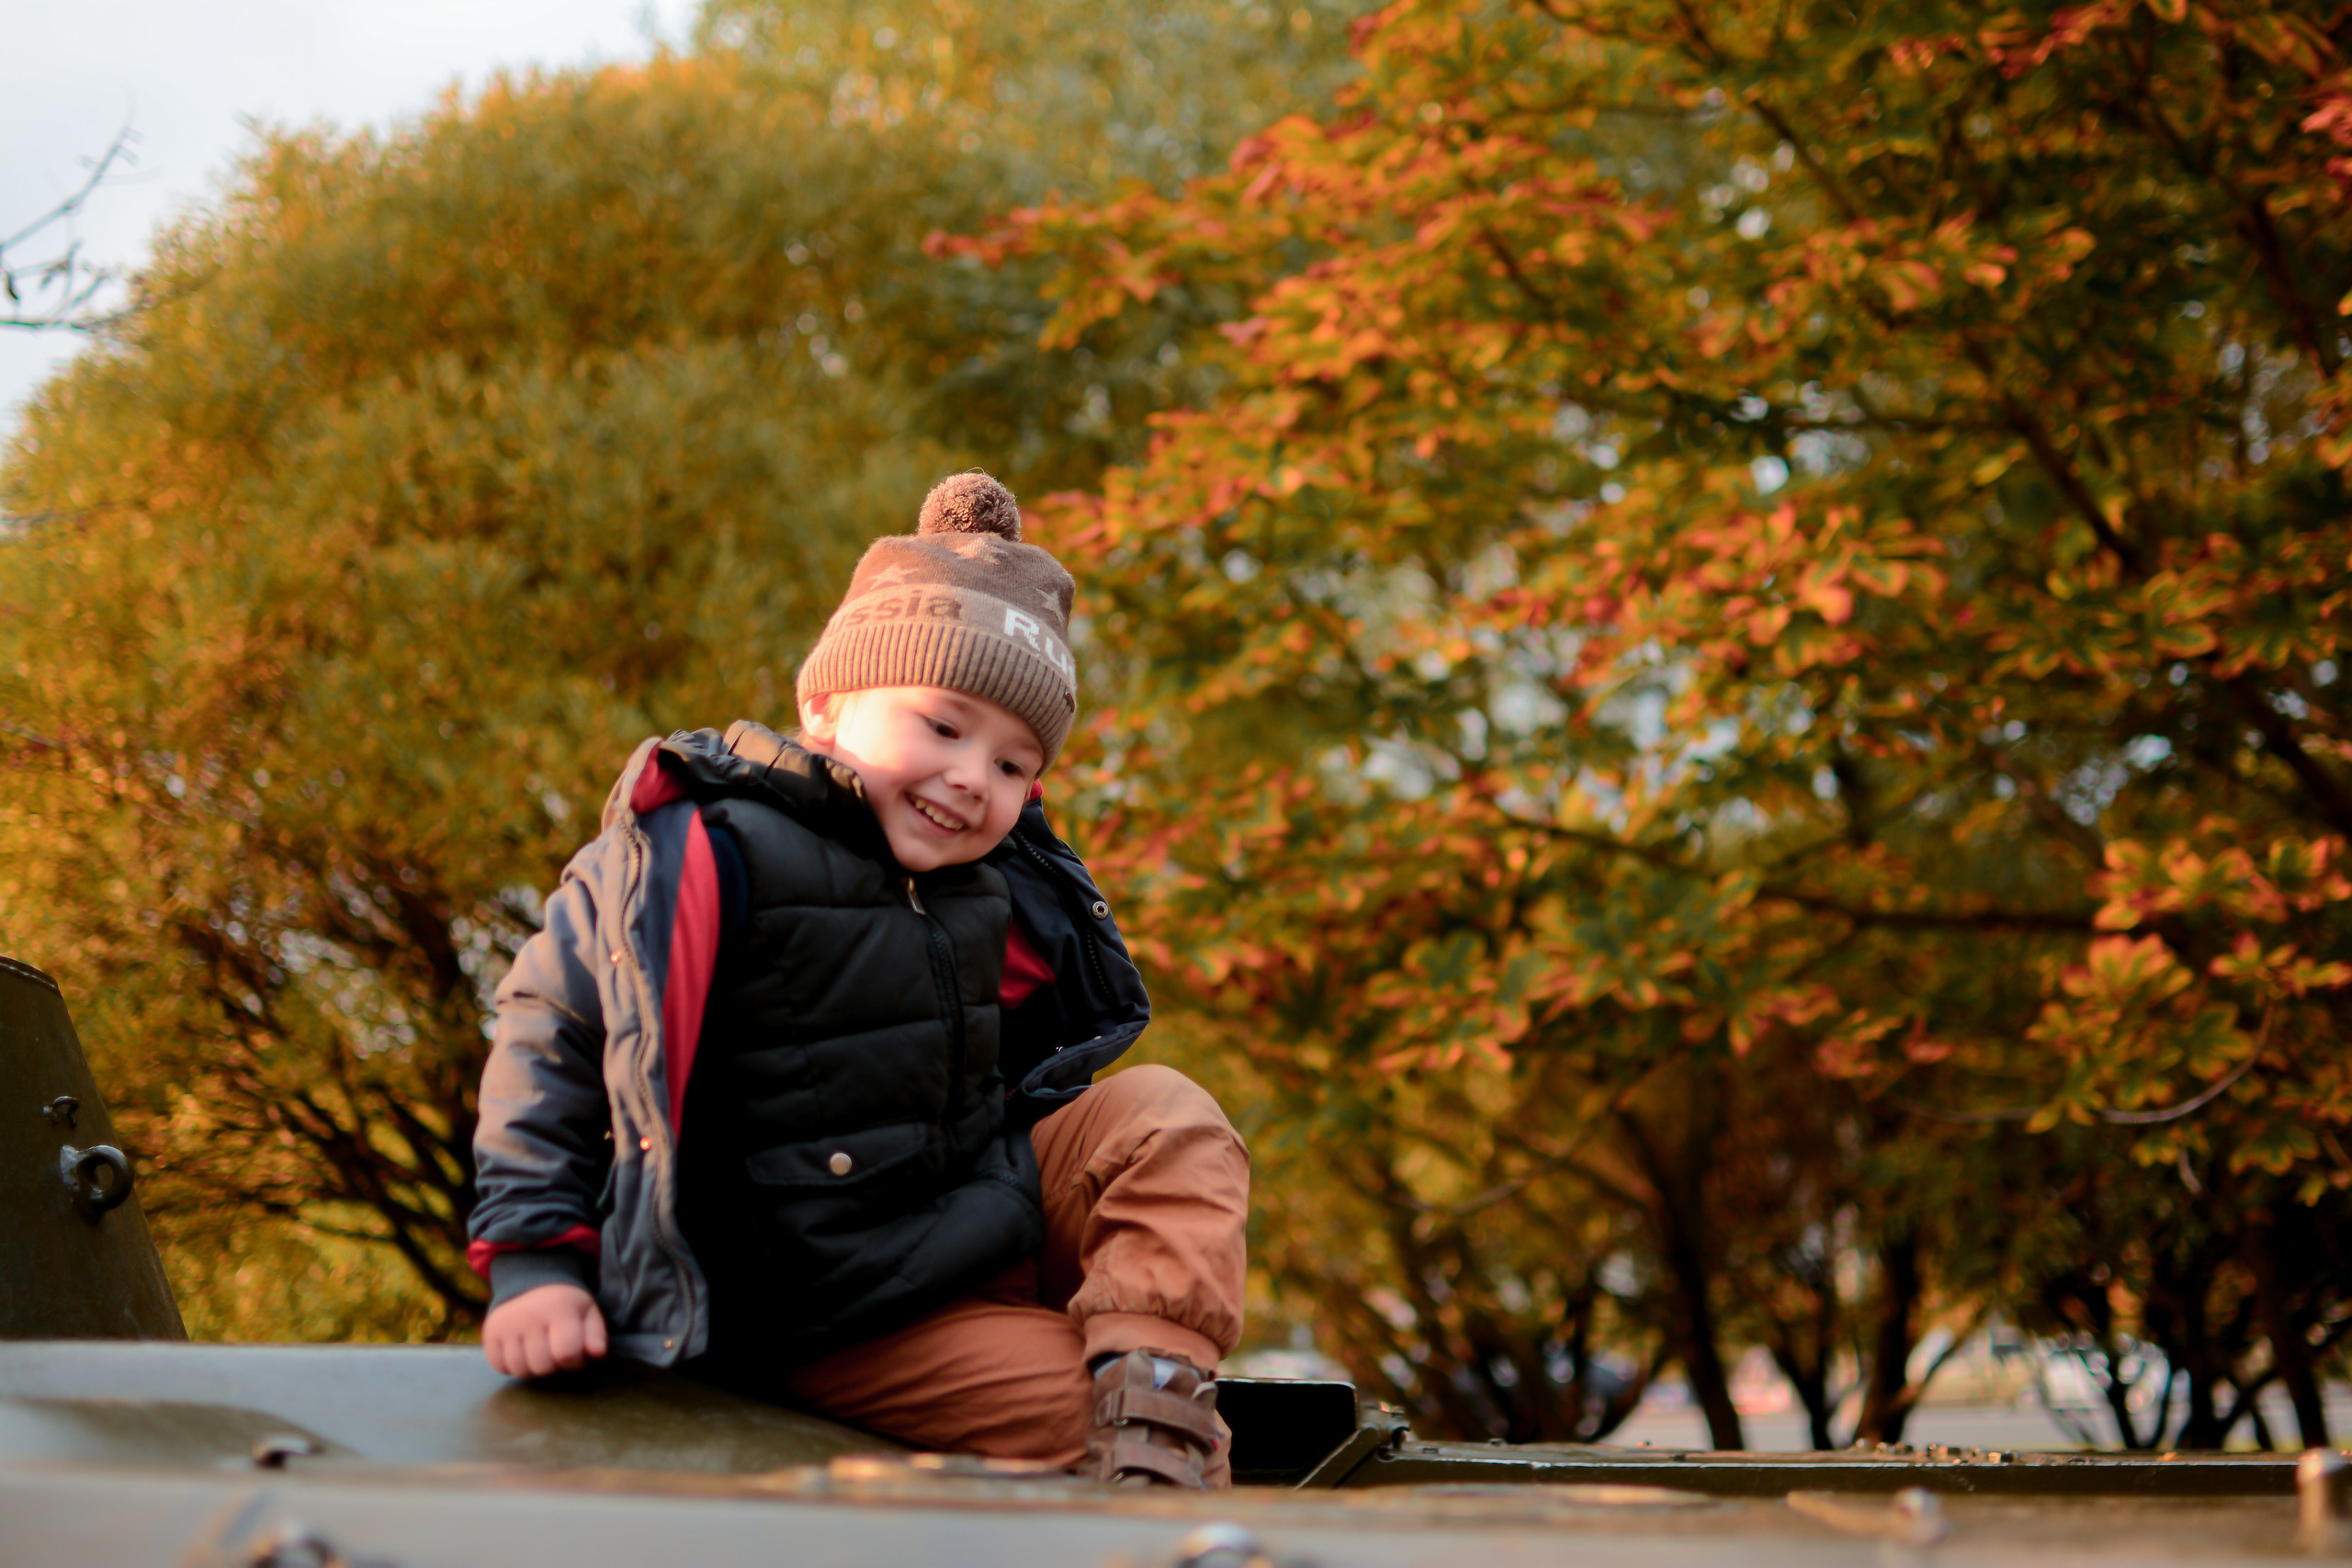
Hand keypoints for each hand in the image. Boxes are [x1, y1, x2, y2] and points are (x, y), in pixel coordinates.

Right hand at [482, 1283, 607, 1377]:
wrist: (532, 1284)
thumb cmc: (566, 1305)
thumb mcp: (588, 1313)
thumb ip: (596, 1335)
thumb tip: (596, 1353)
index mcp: (558, 1308)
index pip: (566, 1354)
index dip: (575, 1362)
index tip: (576, 1355)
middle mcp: (528, 1315)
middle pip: (542, 1367)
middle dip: (554, 1366)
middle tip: (556, 1352)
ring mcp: (505, 1324)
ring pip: (520, 1370)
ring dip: (533, 1368)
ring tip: (540, 1352)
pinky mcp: (489, 1333)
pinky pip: (500, 1367)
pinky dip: (512, 1366)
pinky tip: (522, 1351)